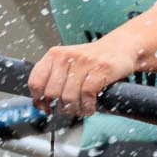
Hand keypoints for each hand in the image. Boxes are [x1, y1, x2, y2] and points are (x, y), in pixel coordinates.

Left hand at [28, 38, 142, 115]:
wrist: (120, 48)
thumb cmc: (92, 61)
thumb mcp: (68, 65)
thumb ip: (53, 82)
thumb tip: (41, 106)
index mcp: (54, 55)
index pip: (35, 82)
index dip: (39, 100)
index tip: (46, 107)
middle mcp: (67, 56)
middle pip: (52, 93)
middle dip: (60, 107)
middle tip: (68, 109)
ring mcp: (84, 61)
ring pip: (68, 96)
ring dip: (75, 109)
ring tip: (81, 109)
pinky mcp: (101, 68)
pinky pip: (87, 94)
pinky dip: (88, 106)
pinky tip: (90, 106)